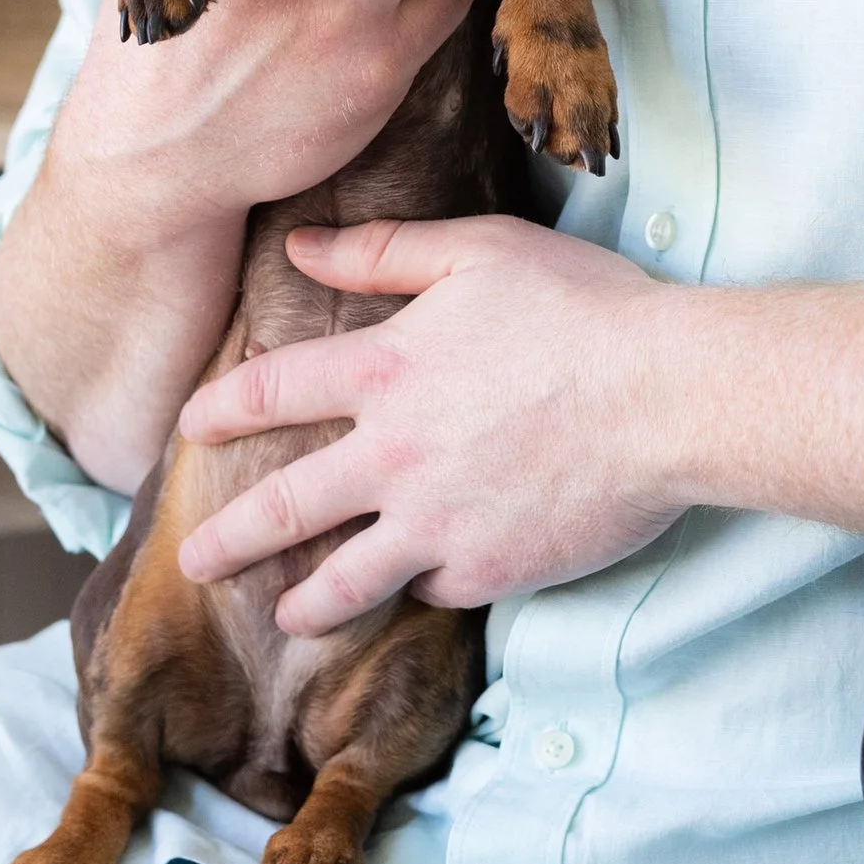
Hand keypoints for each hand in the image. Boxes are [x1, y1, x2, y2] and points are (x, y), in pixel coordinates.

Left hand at [175, 217, 689, 630]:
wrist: (670, 395)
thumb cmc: (585, 309)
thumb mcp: (481, 252)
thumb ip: (384, 252)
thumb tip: (300, 247)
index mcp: (385, 369)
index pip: (271, 391)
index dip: (221, 409)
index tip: (192, 429)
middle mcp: (392, 454)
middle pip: (282, 507)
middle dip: (227, 540)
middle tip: (192, 563)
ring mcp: (435, 522)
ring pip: (342, 582)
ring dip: (303, 603)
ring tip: (285, 616)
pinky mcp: (485, 570)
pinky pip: (433, 590)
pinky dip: (422, 589)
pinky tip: (420, 589)